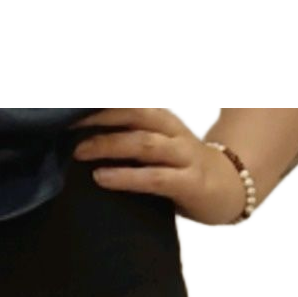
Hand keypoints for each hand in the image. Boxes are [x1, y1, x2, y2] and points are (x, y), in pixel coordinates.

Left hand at [72, 109, 246, 225]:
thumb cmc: (184, 172)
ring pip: (143, 144)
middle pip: (136, 115)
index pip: (132, 106)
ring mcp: (182, 157)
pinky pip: (153, 178)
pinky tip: (102, 178)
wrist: (229, 190)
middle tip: (68, 126)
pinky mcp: (188, 183)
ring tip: (80, 152)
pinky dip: (125, 177)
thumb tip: (87, 142)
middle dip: (101, 118)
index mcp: (164, 122)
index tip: (72, 111)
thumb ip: (131, 142)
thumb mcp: (158, 150)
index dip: (104, 107)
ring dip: (109, 145)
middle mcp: (173, 133)